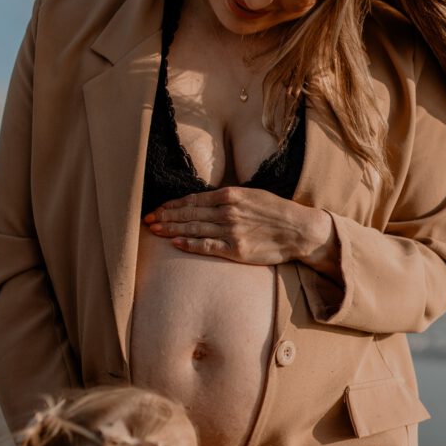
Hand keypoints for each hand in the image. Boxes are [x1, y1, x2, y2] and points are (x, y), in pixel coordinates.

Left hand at [144, 187, 334, 267]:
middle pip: (188, 214)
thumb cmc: (277, 212)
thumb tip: (207, 202)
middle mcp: (227, 211)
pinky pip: (207, 246)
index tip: (158, 208)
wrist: (299, 231)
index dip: (172, 205)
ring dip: (171, 230)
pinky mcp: (236, 249)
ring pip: (193, 229)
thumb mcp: (252, 195)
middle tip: (147, 220)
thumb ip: (229, 198)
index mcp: (230, 195)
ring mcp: (230, 231)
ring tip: (154, 231)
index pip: (193, 200)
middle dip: (165, 217)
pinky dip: (189, 244)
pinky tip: (174, 244)